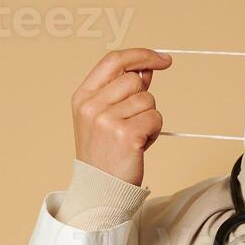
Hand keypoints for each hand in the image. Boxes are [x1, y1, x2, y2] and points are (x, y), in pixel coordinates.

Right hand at [70, 48, 172, 185]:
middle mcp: (91, 106)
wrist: (99, 189)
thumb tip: (146, 68)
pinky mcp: (125, 135)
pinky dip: (154, 131)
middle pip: (135, 80)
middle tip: (133, 122)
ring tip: (133, 137)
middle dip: (143, 99)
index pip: (114, 60)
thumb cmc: (105, 153)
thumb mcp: (104, 116)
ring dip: (149, 118)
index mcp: (82, 97)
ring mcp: (106, 120)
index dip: (141, 55)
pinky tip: (140, 145)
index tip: (163, 59)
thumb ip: (123, 90)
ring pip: (148, 100)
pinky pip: (155, 118)